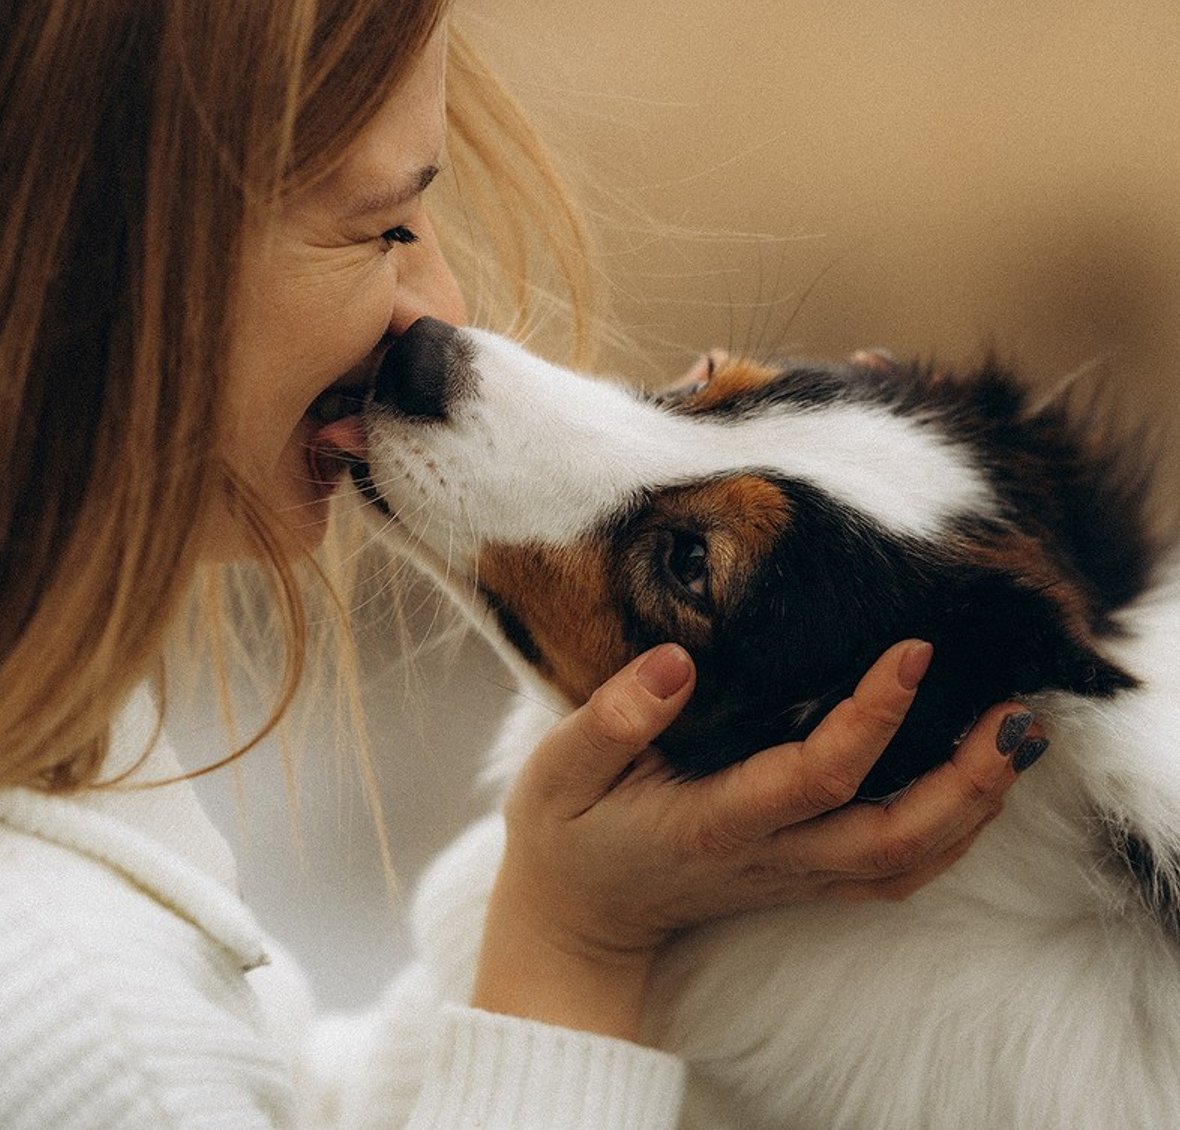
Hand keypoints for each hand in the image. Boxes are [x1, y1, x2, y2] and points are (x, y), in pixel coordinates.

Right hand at [471, 639, 1042, 1040]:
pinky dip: (951, 832)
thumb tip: (675, 662)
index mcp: (713, 823)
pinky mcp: (804, 880)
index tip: (912, 650)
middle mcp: (769, 858)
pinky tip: (972, 785)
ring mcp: (794, 877)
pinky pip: (897, 869)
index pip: (817, 776)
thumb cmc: (566, 837)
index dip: (874, 716)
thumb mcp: (559, 772)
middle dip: (967, 778)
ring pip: (910, 860)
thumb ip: (613, 720)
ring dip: (974, 806)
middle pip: (895, 836)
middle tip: (1014, 709)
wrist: (576, 923)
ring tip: (1014, 736)